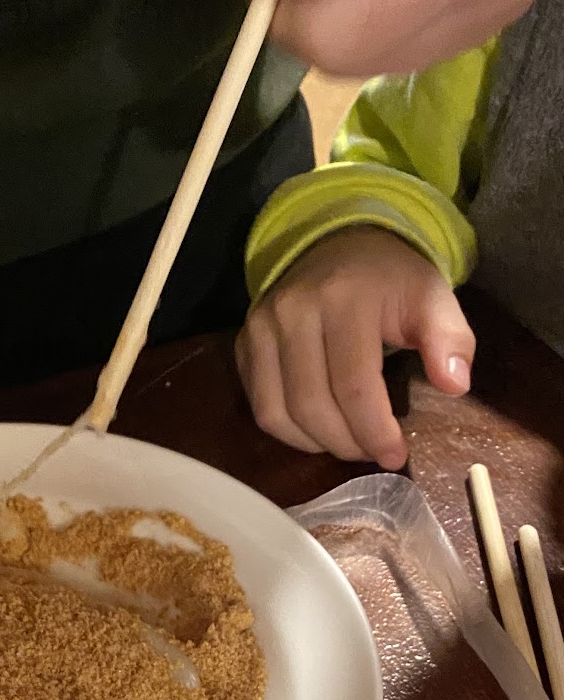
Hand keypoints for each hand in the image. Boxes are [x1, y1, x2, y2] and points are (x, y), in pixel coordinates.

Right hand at [235, 227, 474, 468]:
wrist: (336, 245)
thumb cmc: (390, 280)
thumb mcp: (433, 297)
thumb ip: (450, 339)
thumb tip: (453, 385)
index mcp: (342, 299)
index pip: (353, 384)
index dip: (374, 430)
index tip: (395, 455)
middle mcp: (290, 312)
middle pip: (310, 404)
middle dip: (346, 443)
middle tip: (373, 453)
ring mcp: (260, 328)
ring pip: (277, 412)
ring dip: (314, 443)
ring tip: (347, 443)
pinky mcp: (245, 344)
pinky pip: (259, 406)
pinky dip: (289, 431)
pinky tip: (318, 430)